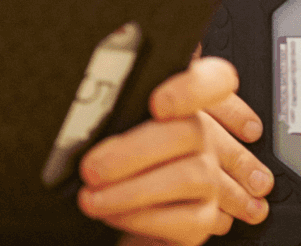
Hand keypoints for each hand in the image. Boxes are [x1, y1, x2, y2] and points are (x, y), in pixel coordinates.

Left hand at [80, 55, 269, 245]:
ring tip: (91, 197)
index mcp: (187, 103)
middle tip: (91, 168)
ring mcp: (214, 177)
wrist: (130, 204)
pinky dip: (144, 217)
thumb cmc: (118, 153)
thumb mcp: (117, 121)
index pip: (215, 80)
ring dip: (132, 190)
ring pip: (189, 178)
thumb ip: (117, 109)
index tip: (158, 104)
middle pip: (189, 133)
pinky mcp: (208, 216)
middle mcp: (208, 137)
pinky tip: (112, 213)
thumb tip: (85, 111)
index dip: (193, 89)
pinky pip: (188, 219)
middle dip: (133, 152)